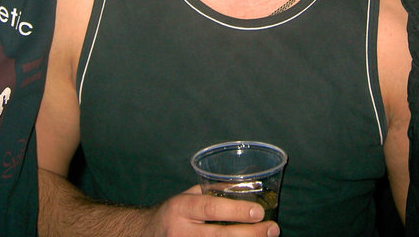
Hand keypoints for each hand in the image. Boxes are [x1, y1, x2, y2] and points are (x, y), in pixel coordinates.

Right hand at [142, 186, 279, 236]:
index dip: (235, 211)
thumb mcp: (188, 196)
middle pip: (219, 236)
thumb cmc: (174, 212)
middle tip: (272, 228)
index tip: (259, 211)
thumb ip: (213, 192)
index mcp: (181, 208)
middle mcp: (181, 231)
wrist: (146, 234)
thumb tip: (246, 186)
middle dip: (250, 233)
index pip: (210, 209)